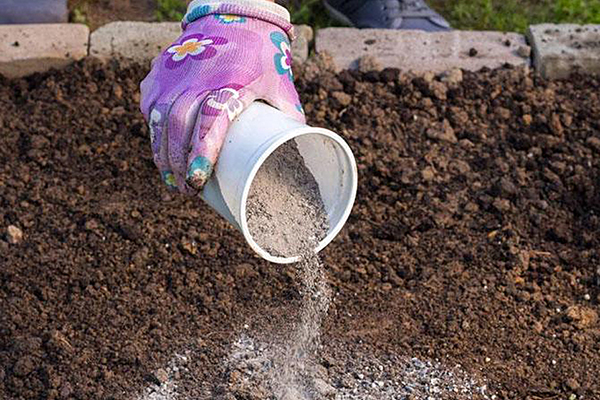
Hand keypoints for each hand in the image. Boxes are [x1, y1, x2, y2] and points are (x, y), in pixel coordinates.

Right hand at [140, 0, 304, 192]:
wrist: (232, 13)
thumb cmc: (261, 53)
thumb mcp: (281, 82)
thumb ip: (289, 116)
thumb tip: (296, 148)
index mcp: (230, 83)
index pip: (210, 121)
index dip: (202, 151)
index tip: (198, 178)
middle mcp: (197, 79)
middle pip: (178, 127)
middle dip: (177, 163)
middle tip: (186, 189)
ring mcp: (174, 74)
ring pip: (159, 119)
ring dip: (162, 153)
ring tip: (171, 179)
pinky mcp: (160, 71)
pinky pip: (151, 106)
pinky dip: (153, 130)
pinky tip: (160, 148)